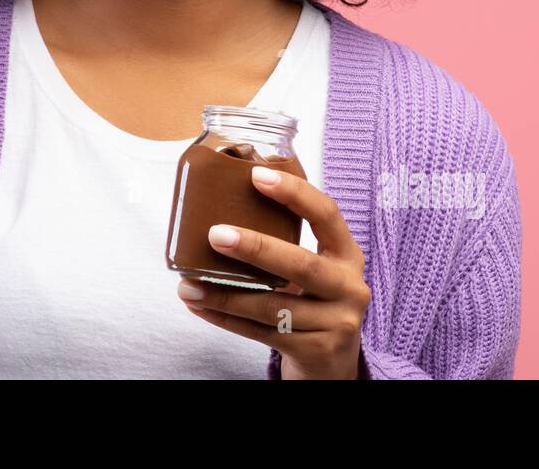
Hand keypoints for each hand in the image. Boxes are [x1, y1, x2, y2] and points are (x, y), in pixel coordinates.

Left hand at [176, 163, 370, 378]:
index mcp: (347, 254)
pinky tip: (200, 307)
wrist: (332, 364)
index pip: (327, 214)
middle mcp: (350, 287)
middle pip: (302, 266)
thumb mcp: (315, 267)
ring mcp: (337, 323)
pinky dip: (226, 320)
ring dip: (225, 295)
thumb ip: (287, 240)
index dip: (294, 193)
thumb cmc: (312, 301)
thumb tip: (224, 200)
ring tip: (188, 285)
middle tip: (215, 234)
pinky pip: (262, 333)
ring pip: (274, 306)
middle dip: (256, 248)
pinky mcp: (317, 352)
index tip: (257, 176)